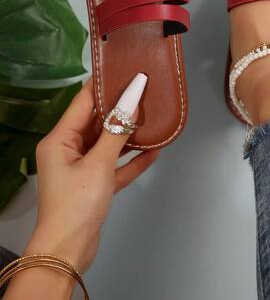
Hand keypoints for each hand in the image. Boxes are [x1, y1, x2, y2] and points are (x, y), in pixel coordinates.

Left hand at [24, 74, 158, 272]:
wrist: (68, 253)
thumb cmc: (76, 204)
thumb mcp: (98, 163)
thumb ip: (117, 129)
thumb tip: (133, 97)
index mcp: (61, 139)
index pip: (84, 102)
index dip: (105, 85)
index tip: (126, 70)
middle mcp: (69, 149)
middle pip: (98, 121)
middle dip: (121, 108)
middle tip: (145, 91)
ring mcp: (82, 167)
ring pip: (109, 143)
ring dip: (129, 134)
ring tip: (153, 116)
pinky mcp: (95, 184)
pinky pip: (116, 165)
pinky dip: (132, 159)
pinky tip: (154, 151)